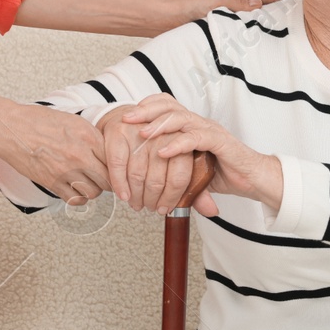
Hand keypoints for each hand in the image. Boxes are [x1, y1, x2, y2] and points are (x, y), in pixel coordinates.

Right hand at [0, 102, 110, 205]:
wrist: (11, 128)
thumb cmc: (38, 121)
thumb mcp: (73, 121)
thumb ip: (91, 137)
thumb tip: (107, 151)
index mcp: (88, 136)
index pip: (115, 159)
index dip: (118, 166)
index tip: (117, 170)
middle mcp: (80, 155)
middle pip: (108, 179)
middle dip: (109, 181)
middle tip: (105, 180)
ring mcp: (66, 171)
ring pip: (94, 192)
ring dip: (94, 190)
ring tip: (88, 183)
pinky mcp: (52, 183)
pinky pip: (75, 199)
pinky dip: (79, 198)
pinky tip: (76, 190)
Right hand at [97, 104, 219, 216]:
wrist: (134, 120)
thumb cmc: (162, 145)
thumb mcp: (186, 162)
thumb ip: (198, 186)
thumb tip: (211, 210)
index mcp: (185, 137)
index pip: (181, 174)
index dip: (172, 196)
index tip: (166, 207)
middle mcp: (163, 132)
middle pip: (158, 178)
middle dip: (153, 199)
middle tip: (152, 208)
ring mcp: (140, 130)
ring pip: (137, 173)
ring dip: (136, 195)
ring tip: (137, 203)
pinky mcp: (119, 131)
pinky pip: (118, 162)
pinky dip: (119, 182)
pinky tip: (123, 194)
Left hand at [121, 94, 282, 214]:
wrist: (254, 179)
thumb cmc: (226, 174)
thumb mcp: (192, 172)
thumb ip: (173, 171)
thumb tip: (148, 184)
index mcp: (193, 126)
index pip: (168, 105)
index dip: (148, 106)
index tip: (129, 115)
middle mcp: (200, 123)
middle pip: (170, 106)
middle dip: (146, 111)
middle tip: (127, 119)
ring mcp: (211, 131)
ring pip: (181, 118)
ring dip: (159, 125)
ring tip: (142, 134)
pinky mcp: (220, 143)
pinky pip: (196, 138)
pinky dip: (178, 144)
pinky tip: (163, 152)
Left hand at [165, 0, 277, 25]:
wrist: (167, 19)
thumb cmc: (188, 4)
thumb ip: (238, 3)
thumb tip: (258, 5)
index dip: (268, 0)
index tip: (283, 6)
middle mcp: (224, 0)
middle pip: (249, 7)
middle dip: (263, 13)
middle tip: (279, 22)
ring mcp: (219, 13)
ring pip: (240, 19)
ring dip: (251, 25)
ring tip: (266, 33)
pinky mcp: (213, 26)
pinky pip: (231, 29)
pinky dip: (240, 33)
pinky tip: (246, 40)